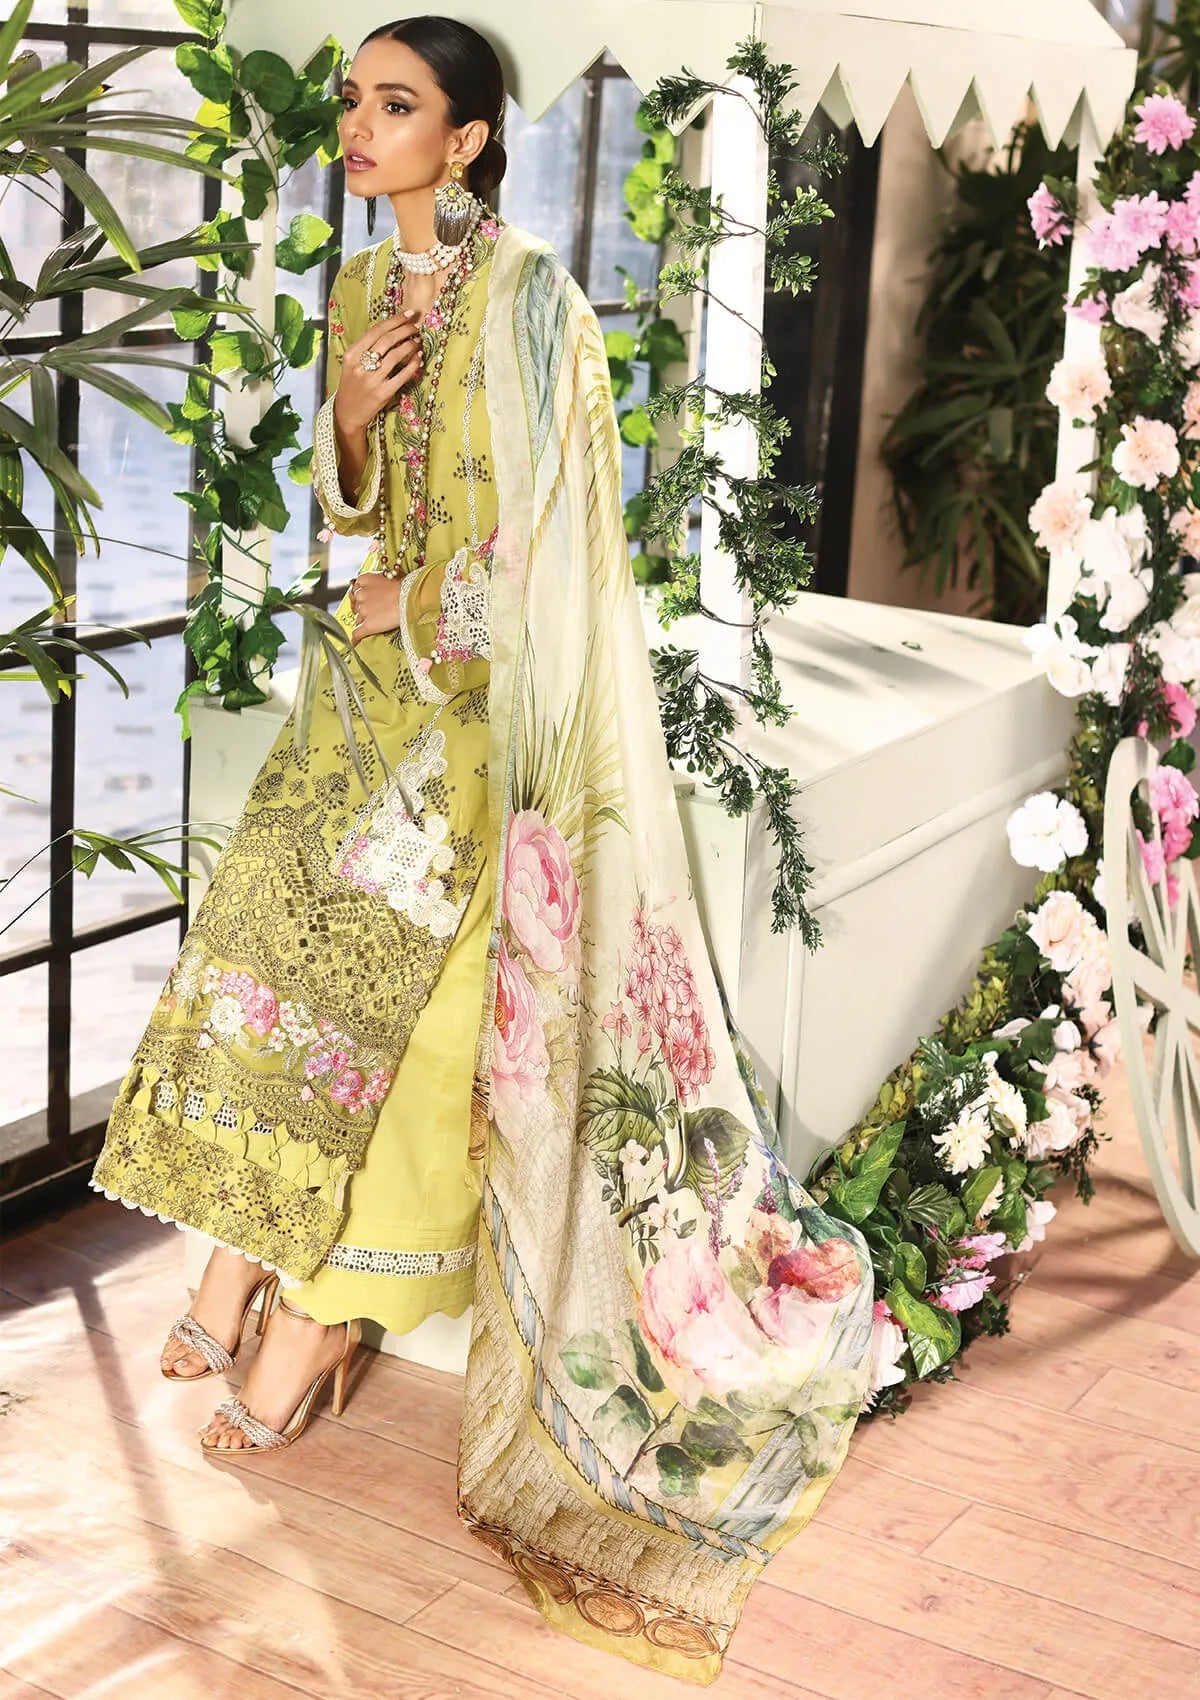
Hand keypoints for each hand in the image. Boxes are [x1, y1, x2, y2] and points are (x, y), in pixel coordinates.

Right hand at [333, 311, 423, 434]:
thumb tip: (392, 330)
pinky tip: (419, 356)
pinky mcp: (384, 393)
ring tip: (417, 340)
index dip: (394, 320)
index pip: (376, 331)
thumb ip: (367, 347)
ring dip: (410, 345)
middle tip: (415, 326)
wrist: (348, 412)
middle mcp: (361, 366)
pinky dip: (413, 363)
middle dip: (405, 330)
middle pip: (387, 340)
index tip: (408, 314)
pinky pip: (403, 374)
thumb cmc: (352, 384)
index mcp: (352, 355)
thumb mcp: (352, 363)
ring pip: (396, 355)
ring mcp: (373, 380)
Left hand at [349, 571, 401, 646]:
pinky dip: (356, 639)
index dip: (362, 597)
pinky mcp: (368, 625)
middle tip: (376, 612)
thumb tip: (383, 589)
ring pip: (358, 619)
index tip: (367, 601)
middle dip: (364, 609)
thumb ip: (380, 582)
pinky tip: (356, 642)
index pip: (356, 590)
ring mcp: (363, 610)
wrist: (413, 598)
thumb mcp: (391, 576)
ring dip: (365, 622)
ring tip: (377, 624)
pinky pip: (357, 634)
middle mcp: (360, 594)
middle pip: (356, 605)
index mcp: (364, 579)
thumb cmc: (408, 586)